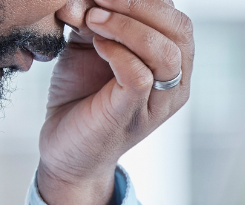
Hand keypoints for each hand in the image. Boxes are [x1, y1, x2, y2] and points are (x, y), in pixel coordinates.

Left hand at [38, 0, 194, 204]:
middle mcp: (176, 82)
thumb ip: (95, 18)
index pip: (173, 15)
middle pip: (180, 28)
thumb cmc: (80, 95)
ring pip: (166, 53)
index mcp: (172, 60)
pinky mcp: (134, 116)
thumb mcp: (89, 45)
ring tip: (93, 19)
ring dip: (127, 26)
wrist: (65, 150)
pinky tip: (96, 46)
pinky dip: (118, 53)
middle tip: (99, 0)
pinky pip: (140, 76)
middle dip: (139, 4)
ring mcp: (158, 102)